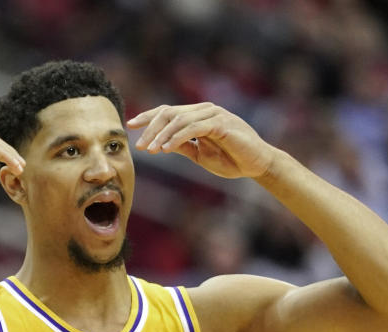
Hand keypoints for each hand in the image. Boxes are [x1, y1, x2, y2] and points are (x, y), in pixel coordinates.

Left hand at [127, 103, 276, 178]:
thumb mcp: (200, 154)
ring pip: (179, 118)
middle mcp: (204, 110)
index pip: (169, 111)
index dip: (149, 116)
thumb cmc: (231, 159)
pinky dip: (177, 137)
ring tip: (150, 150)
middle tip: (139, 146)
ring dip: (161, 135)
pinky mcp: (221, 123)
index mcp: (198, 115)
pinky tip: (166, 148)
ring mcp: (214, 114)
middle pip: (170, 112)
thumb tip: (160, 143)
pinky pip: (194, 127)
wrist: (257, 164)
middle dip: (151, 128)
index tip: (131, 125)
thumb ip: (182, 146)